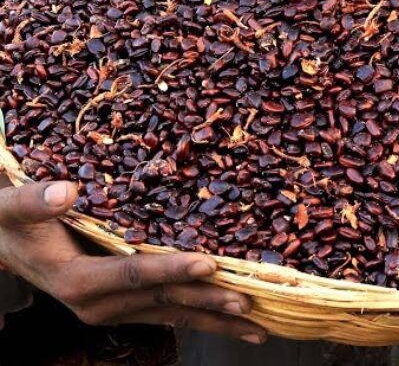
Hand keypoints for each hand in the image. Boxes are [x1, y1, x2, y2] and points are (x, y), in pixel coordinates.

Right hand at [0, 180, 265, 342]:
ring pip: (170, 313)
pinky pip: (165, 310)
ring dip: (213, 318)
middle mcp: (97, 304)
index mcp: (77, 281)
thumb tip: (65, 191)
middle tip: (250, 302)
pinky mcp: (121, 304)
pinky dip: (198, 313)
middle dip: (207, 303)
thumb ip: (35, 201)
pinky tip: (227, 316)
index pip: (134, 275)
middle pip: (163, 302)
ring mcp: (111, 308)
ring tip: (256, 324)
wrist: (3, 240)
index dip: (172, 270)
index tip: (210, 263)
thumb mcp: (13, 206)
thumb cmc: (11, 220)